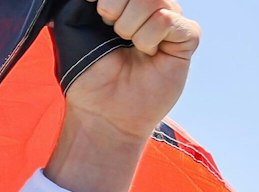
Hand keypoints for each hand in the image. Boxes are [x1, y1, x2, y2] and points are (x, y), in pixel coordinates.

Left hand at [68, 0, 199, 138]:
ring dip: (130, 26)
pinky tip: (147, 53)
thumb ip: (80, 5)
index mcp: (125, 5)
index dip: (109, 1)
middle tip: (112, 33)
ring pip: (155, 1)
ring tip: (129, 46)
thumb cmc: (87, 76)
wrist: (102, 112)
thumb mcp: (72, 30)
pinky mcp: (186, 38)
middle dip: (115, 8)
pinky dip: (149, 37)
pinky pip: (168, 20)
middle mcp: (150, 9)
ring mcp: (170, 21)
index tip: (98, 15)